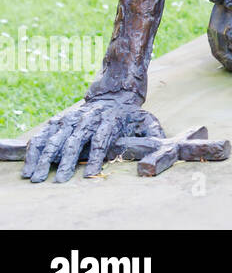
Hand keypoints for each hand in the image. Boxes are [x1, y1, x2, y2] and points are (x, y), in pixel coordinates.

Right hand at [22, 93, 161, 183]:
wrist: (115, 91)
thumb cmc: (130, 114)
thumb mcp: (145, 119)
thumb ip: (152, 132)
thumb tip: (161, 144)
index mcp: (109, 120)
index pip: (101, 140)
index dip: (96, 157)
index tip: (90, 174)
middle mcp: (89, 118)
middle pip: (76, 140)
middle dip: (66, 161)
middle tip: (59, 180)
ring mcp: (73, 117)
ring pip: (57, 137)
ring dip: (46, 157)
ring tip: (37, 177)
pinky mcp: (60, 119)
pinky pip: (44, 134)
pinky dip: (35, 148)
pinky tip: (29, 164)